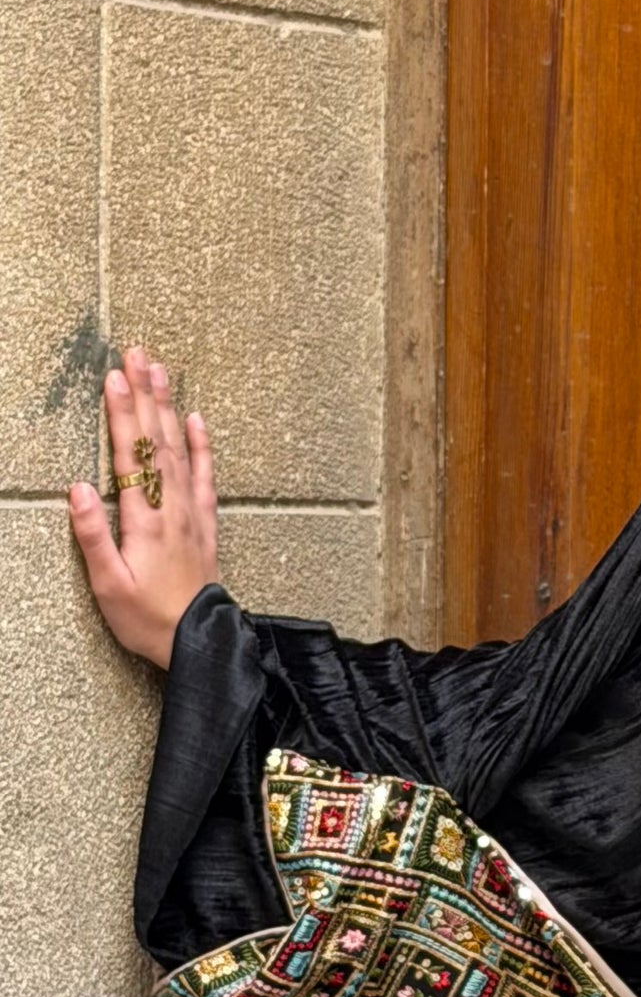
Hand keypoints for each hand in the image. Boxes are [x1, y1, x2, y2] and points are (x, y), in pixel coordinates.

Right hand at [68, 345, 219, 668]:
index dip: (123, 414)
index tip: (115, 377)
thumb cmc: (146, 619)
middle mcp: (172, 509)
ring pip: (181, 449)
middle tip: (138, 353)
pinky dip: (203, 445)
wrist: (198, 643)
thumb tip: (78, 488)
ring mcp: (192, 514)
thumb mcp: (108, 585)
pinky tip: (197, 419)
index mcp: (145, 520)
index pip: (132, 455)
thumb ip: (93, 535)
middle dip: (146, 395)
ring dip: (170, 408)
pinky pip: (206, 476)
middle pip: (158, 441)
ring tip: (161, 371)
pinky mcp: (204, 524)